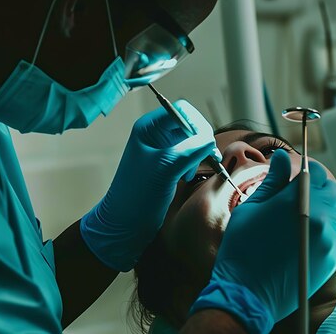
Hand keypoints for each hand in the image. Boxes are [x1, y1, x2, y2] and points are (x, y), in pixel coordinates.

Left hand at [80, 100, 217, 270]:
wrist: (125, 223)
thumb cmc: (137, 195)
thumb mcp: (166, 168)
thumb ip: (190, 149)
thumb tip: (210, 139)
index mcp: (148, 127)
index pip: (181, 110)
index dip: (197, 124)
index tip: (206, 143)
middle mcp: (155, 135)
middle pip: (189, 124)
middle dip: (200, 140)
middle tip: (209, 158)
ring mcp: (161, 150)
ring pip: (191, 141)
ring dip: (197, 154)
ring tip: (190, 171)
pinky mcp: (167, 165)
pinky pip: (188, 155)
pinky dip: (193, 163)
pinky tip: (186, 176)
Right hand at [190, 150, 335, 332]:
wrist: (248, 292)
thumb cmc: (243, 248)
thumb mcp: (251, 208)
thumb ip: (272, 181)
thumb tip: (281, 157)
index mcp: (295, 200)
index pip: (315, 173)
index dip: (307, 170)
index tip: (299, 174)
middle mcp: (318, 216)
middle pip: (330, 191)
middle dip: (317, 188)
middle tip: (298, 196)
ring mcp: (328, 238)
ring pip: (335, 212)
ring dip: (323, 209)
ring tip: (300, 217)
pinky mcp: (331, 257)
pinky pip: (334, 234)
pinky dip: (324, 230)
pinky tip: (303, 237)